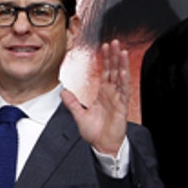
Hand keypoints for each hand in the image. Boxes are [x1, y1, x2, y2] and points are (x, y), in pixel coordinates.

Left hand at [61, 39, 129, 154]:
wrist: (103, 146)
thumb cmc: (95, 132)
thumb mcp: (79, 115)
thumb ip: (72, 103)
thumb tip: (63, 92)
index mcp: (102, 94)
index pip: (105, 73)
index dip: (105, 60)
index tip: (104, 47)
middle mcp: (111, 94)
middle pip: (114, 71)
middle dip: (114, 56)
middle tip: (114, 42)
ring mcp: (117, 99)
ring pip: (121, 77)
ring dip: (121, 63)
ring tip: (121, 50)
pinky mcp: (122, 106)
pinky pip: (124, 90)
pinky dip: (124, 78)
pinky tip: (123, 68)